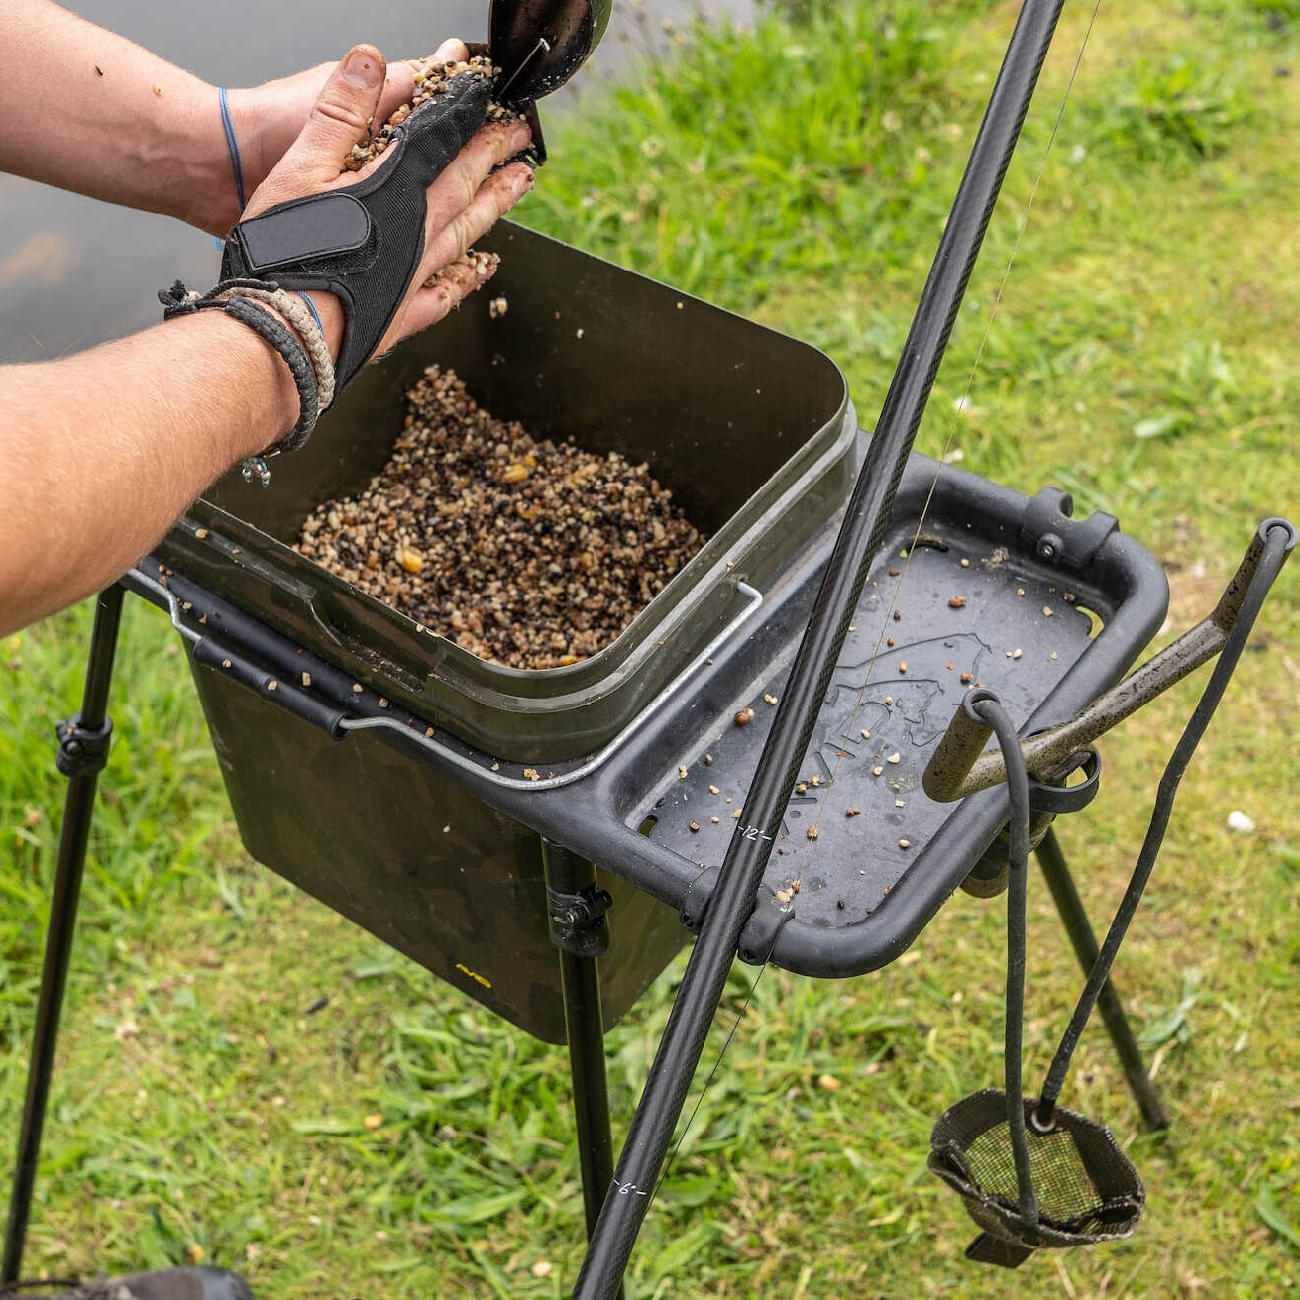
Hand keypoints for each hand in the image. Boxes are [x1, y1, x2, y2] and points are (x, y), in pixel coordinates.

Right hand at [239, 42, 533, 363]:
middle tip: (522, 137)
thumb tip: (369, 61)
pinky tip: (484, 267)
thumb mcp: (301, 166)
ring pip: (468, 232)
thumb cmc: (286, 253)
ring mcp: (416, 276)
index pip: (443, 143)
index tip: (496, 102)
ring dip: (496, 204)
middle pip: (466, 184)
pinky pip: (449, 291)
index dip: (471, 118)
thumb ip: (339, 112)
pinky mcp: (404, 316)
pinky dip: (470, 276)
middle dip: (496, 154)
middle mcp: (417, 233)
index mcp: (396, 191)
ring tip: (520, 185)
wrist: (285, 334)